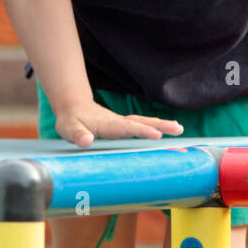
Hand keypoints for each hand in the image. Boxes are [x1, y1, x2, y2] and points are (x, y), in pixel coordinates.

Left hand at [54, 101, 182, 147]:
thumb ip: (77, 135)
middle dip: (160, 125)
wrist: (73, 107)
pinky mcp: (123, 126)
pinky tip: (167, 130)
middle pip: (141, 122)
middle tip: (178, 128)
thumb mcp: (68, 129)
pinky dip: (155, 126)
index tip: (157, 135)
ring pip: (144, 122)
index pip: (127, 128)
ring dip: (161, 125)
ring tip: (179, 129)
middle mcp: (118, 122)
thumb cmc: (71, 120)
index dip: (142, 131)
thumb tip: (87, 140)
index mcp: (107, 124)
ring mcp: (122, 123)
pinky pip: (141, 126)